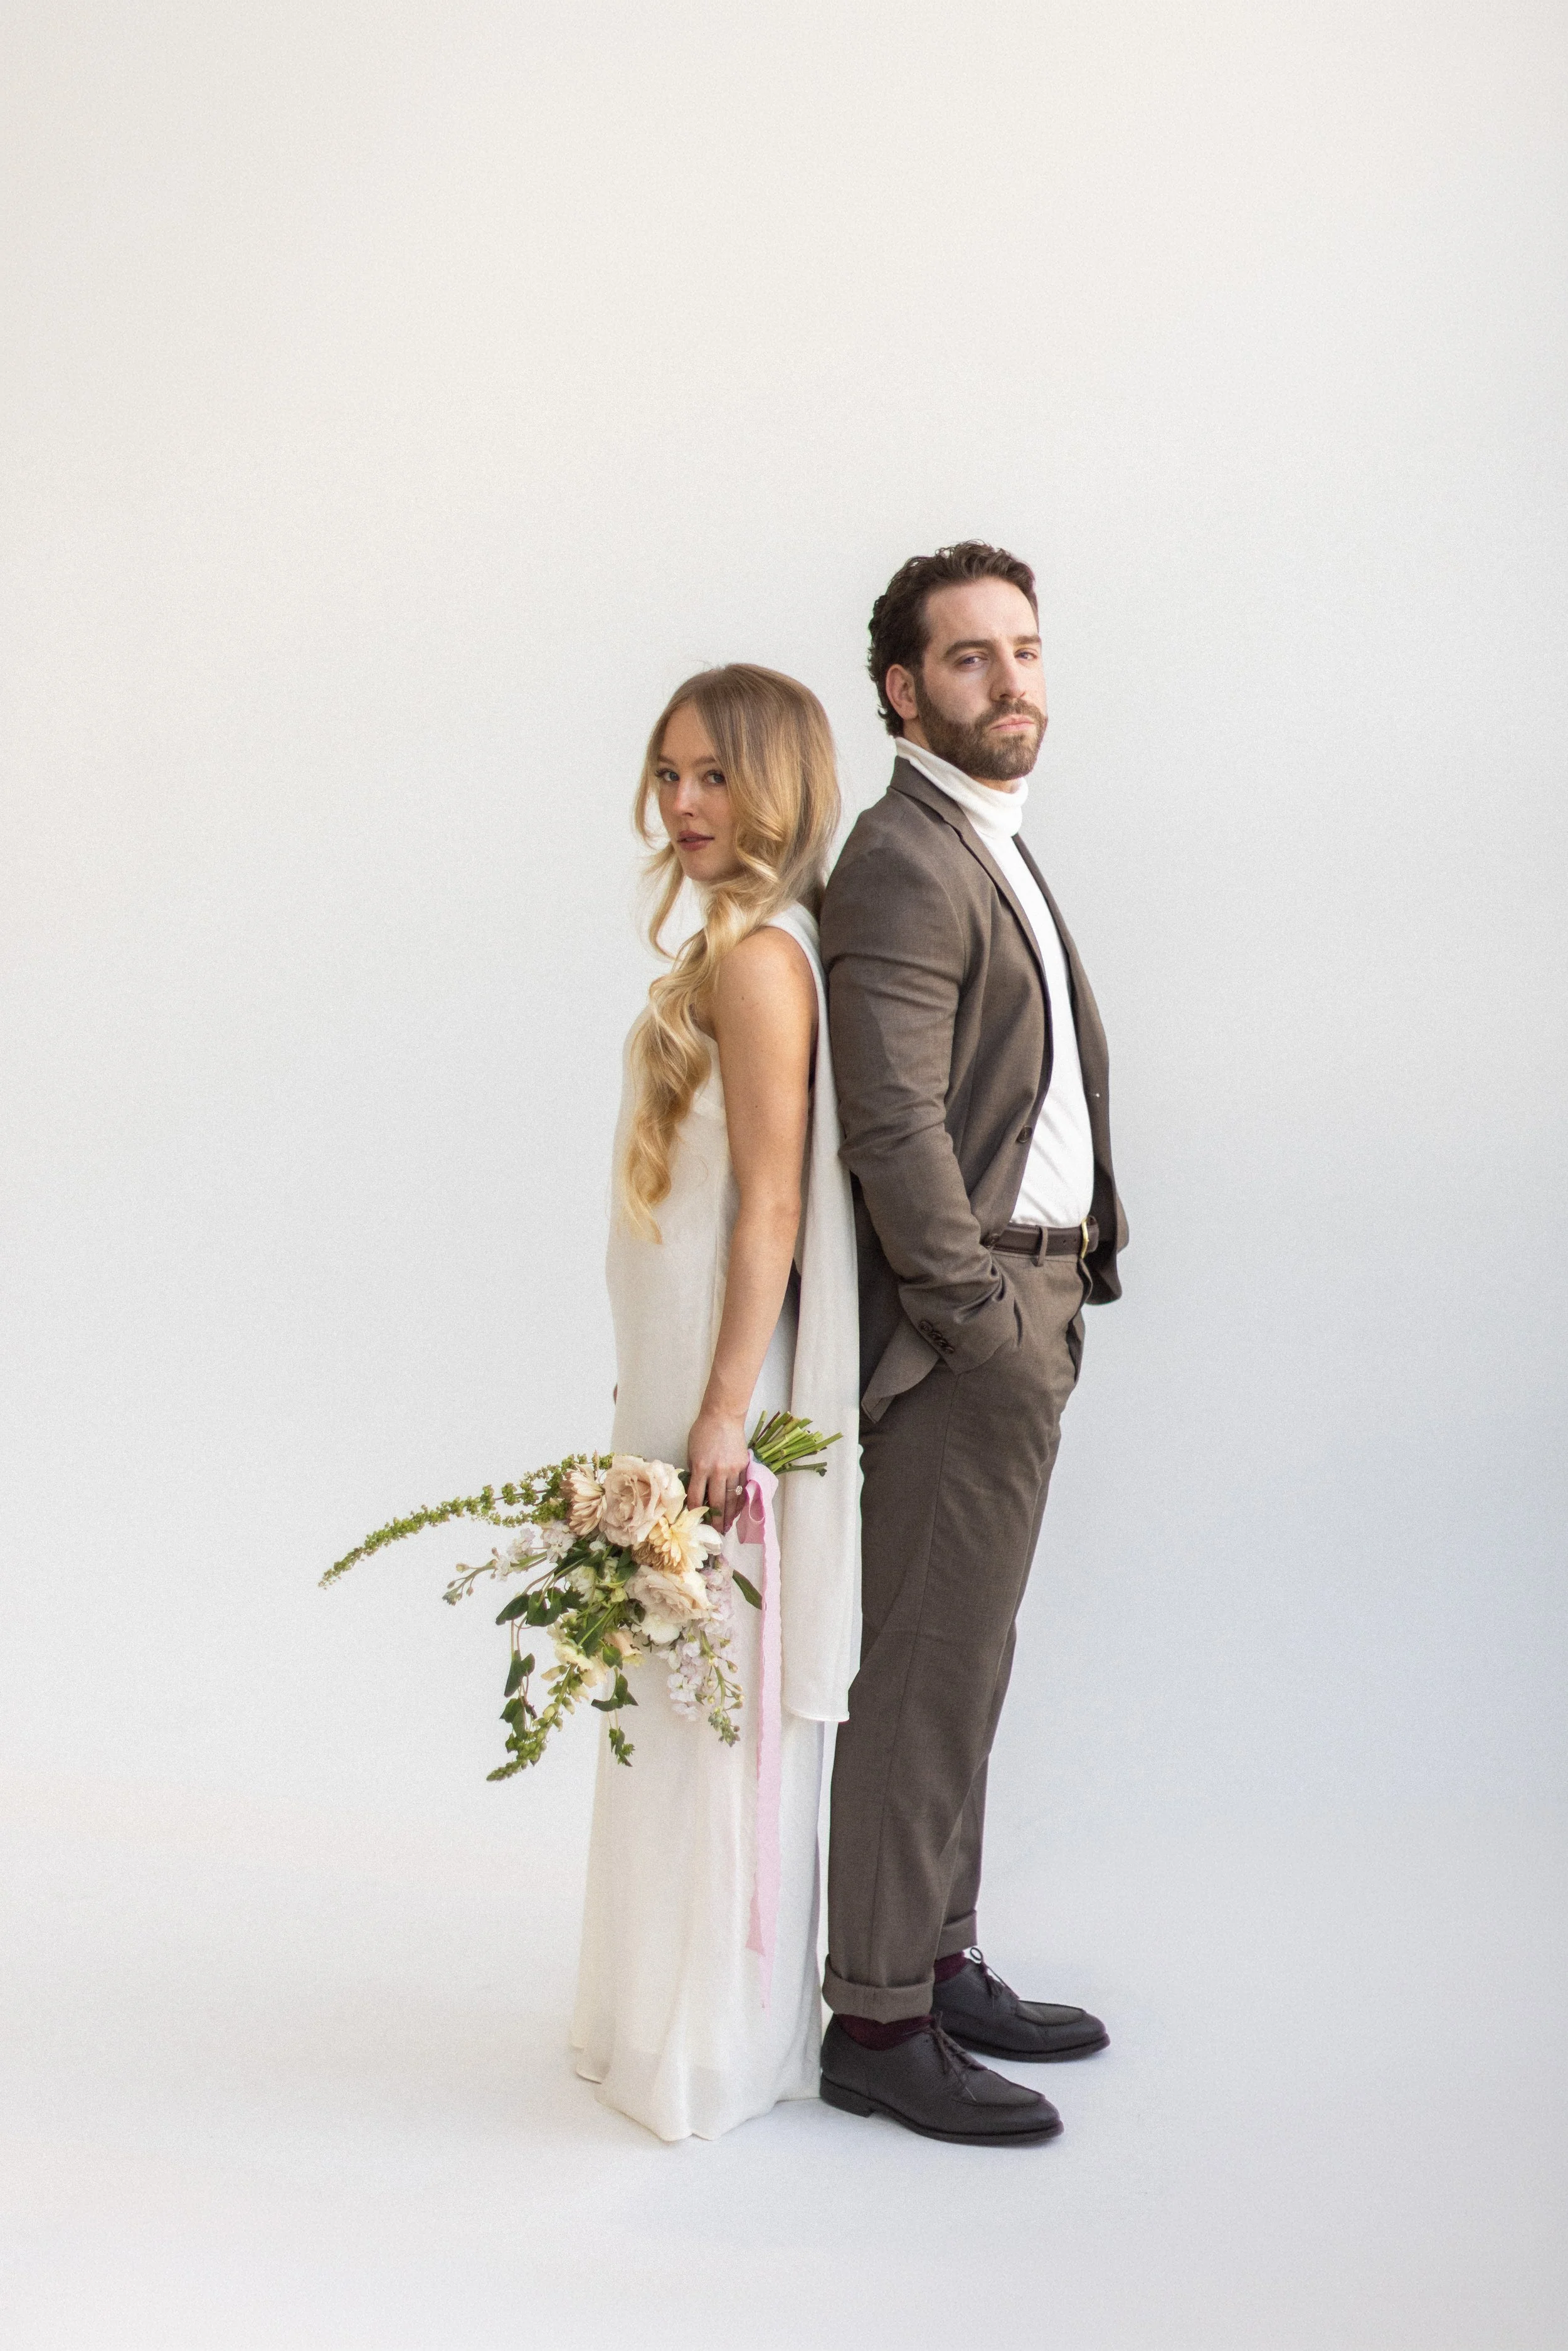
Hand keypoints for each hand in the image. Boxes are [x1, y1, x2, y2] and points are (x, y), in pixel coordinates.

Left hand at [685, 1406, 750, 1534]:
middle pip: (716, 1502)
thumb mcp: (691, 1452)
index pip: (696, 1496)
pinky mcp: (743, 1466)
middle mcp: (717, 1471)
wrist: (723, 1416)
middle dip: (715, 1520)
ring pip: (731, 1498)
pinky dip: (739, 1501)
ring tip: (727, 1527)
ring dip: (729, 1514)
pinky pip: (741, 1488)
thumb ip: (694, 1471)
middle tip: (715, 1533)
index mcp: (700, 1467)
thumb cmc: (703, 1431)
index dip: (694, 1511)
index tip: (695, 1522)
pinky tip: (737, 1510)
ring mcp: (732, 1469)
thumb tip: (696, 1490)